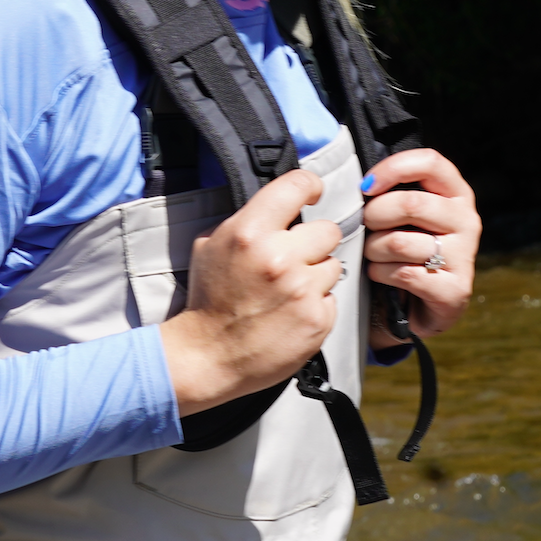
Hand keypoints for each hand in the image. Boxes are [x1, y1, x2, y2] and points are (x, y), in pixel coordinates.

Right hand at [160, 169, 342, 415]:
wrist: (207, 355)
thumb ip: (246, 221)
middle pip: (328, 229)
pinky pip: (332, 298)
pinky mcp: (317, 319)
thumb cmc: (209, 300)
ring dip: (316, 275)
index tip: (311, 193)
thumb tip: (277, 208)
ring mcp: (302, 290)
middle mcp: (279, 257)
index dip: (309, 186)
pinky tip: (291, 312)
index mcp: (250, 232)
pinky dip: (315, 304)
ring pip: (333, 265)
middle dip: (313, 242)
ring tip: (289, 290)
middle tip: (294, 257)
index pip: (297, 185)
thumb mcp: (210, 246)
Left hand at [361, 148, 478, 341]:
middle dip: (374, 215)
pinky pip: (402, 273)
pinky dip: (380, 273)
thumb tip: (361, 183)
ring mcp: (464, 256)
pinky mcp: (454, 289)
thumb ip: (394, 193)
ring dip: (373, 249)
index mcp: (456, 194)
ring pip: (400, 242)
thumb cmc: (407, 250)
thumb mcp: (405, 215)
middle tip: (365, 226)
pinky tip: (381, 274)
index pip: (430, 162)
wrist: (421, 306)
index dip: (393, 169)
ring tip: (373, 254)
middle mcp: (466, 221)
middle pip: (411, 203)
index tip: (367, 186)